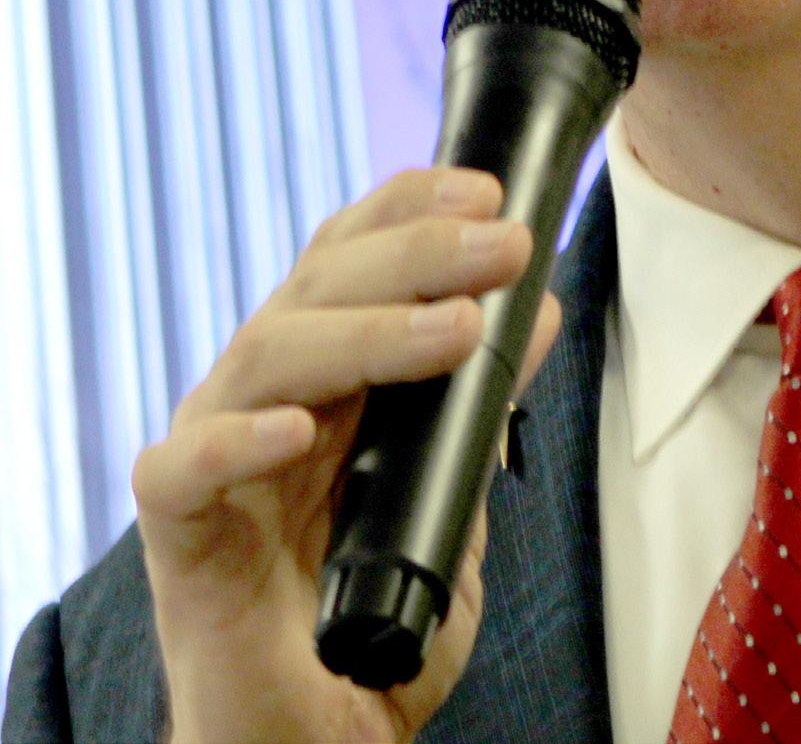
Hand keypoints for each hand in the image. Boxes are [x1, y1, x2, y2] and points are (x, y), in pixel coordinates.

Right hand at [132, 168, 560, 743]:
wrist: (313, 735)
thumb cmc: (371, 609)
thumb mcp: (449, 493)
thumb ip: (480, 408)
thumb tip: (540, 309)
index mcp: (324, 370)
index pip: (353, 256)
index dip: (410, 210)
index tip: (487, 193)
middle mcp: (266, 390)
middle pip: (321, 285)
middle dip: (418, 253)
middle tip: (504, 245)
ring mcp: (216, 450)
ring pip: (270, 351)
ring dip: (370, 330)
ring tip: (459, 328)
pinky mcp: (178, 529)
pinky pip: (184, 467)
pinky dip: (236, 439)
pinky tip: (298, 432)